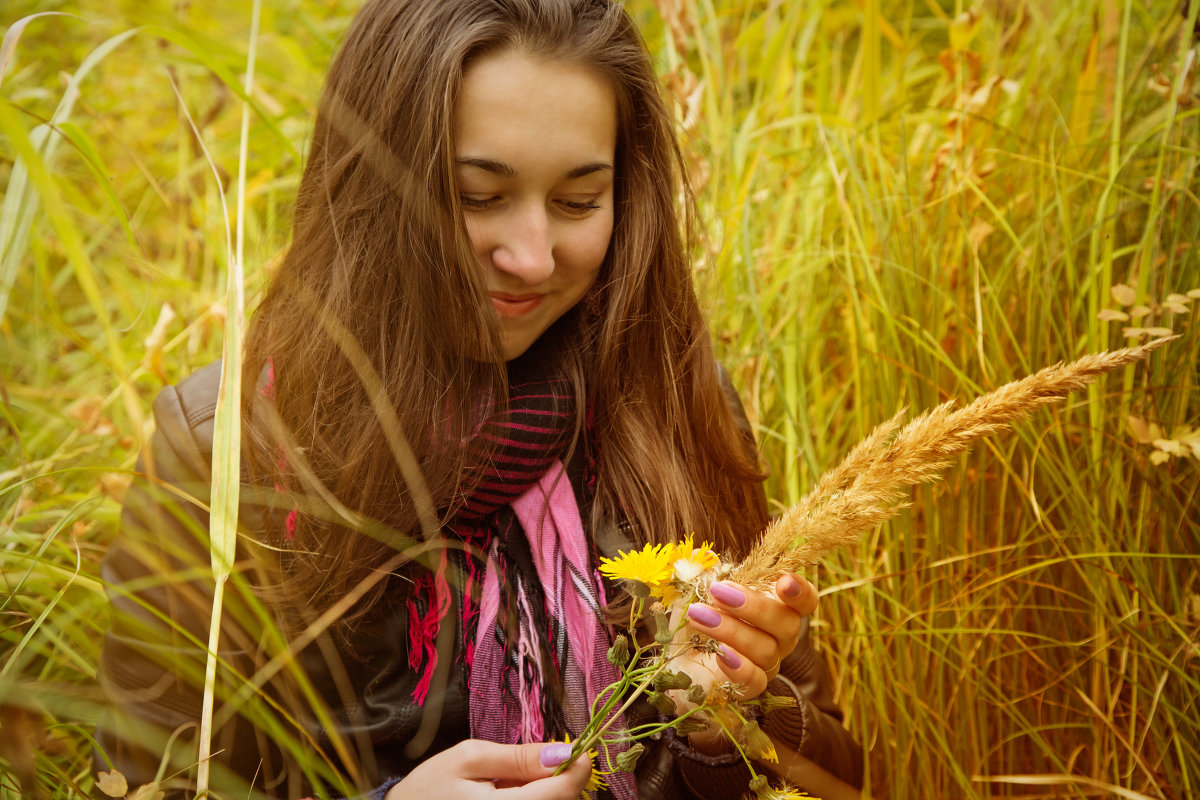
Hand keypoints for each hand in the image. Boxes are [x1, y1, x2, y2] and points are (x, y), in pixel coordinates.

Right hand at [386, 740, 592, 799]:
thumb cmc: (430, 787)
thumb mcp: (470, 758)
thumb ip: (518, 757)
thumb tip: (563, 751)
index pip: (564, 792)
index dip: (577, 766)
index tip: (575, 748)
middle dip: (558, 780)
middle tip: (528, 765)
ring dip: (543, 792)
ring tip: (509, 784)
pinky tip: (508, 796)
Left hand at [683, 573, 817, 698]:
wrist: (677, 659)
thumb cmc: (697, 617)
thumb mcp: (696, 590)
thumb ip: (703, 571)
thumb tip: (703, 555)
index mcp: (775, 606)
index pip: (805, 600)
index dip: (801, 591)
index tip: (783, 581)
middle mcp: (779, 637)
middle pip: (787, 624)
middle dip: (753, 606)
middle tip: (717, 592)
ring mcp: (767, 663)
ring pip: (767, 650)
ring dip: (732, 630)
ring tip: (699, 616)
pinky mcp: (749, 687)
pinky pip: (756, 681)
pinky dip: (740, 667)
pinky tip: (720, 653)